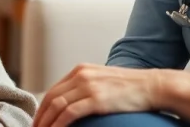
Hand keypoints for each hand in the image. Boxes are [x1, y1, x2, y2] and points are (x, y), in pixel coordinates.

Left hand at [32, 64, 161, 126]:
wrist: (151, 86)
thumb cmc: (130, 87)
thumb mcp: (102, 80)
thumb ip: (86, 86)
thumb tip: (73, 102)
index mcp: (81, 70)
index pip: (53, 89)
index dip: (42, 107)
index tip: (38, 121)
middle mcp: (81, 75)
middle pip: (51, 97)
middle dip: (40, 116)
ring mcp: (88, 86)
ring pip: (56, 106)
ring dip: (46, 122)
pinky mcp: (96, 99)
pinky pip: (69, 113)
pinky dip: (58, 125)